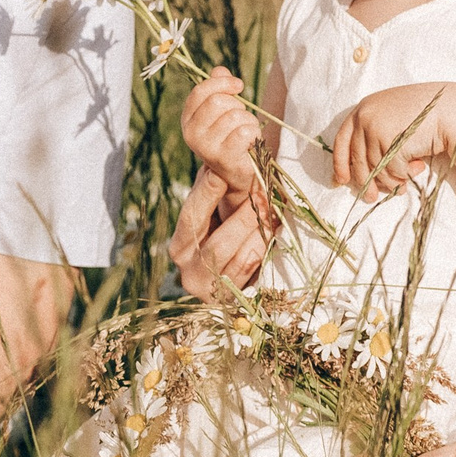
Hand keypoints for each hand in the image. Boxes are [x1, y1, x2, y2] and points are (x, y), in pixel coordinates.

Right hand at [168, 164, 275, 297]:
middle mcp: (188, 269)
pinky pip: (250, 272)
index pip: (193, 216)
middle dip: (243, 218)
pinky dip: (263, 250)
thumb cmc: (224, 232)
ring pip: (237, 258)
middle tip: (262, 193)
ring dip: (258, 233)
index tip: (221, 171)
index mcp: (181, 245)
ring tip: (273, 210)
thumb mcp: (215, 212)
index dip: (206, 194)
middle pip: (218, 243)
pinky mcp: (230, 300)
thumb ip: (213, 188)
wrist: (231, 278)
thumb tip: (217, 156)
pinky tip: (274, 232)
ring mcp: (208, 289)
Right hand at [181, 68, 264, 194]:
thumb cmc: (232, 136)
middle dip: (237, 105)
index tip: (239, 85)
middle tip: (241, 117)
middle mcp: (192, 134)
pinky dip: (253, 133)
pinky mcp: (223, 158)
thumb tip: (219, 70)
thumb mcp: (224, 111)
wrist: (239, 172)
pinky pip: (244, 131)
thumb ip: (219, 88)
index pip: (200, 91)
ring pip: (235, 116)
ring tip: (246, 133)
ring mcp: (206, 148)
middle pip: (218, 101)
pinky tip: (250, 143)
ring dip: (248, 121)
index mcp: (188, 120)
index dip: (222, 83)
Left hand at [330, 83, 455, 199]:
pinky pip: (392, 171)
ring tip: (404, 182)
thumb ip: (375, 137)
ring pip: (375, 169)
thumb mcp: (393, 119)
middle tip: (370, 198)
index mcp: (364, 108)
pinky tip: (418, 168)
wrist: (452, 109)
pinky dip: (403, 176)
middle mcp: (365, 116)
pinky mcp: (390, 142)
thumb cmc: (426, 117)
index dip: (340, 163)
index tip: (340, 181)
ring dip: (391, 180)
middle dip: (365, 183)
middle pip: (357, 160)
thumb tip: (359, 174)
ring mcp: (376, 128)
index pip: (341, 140)